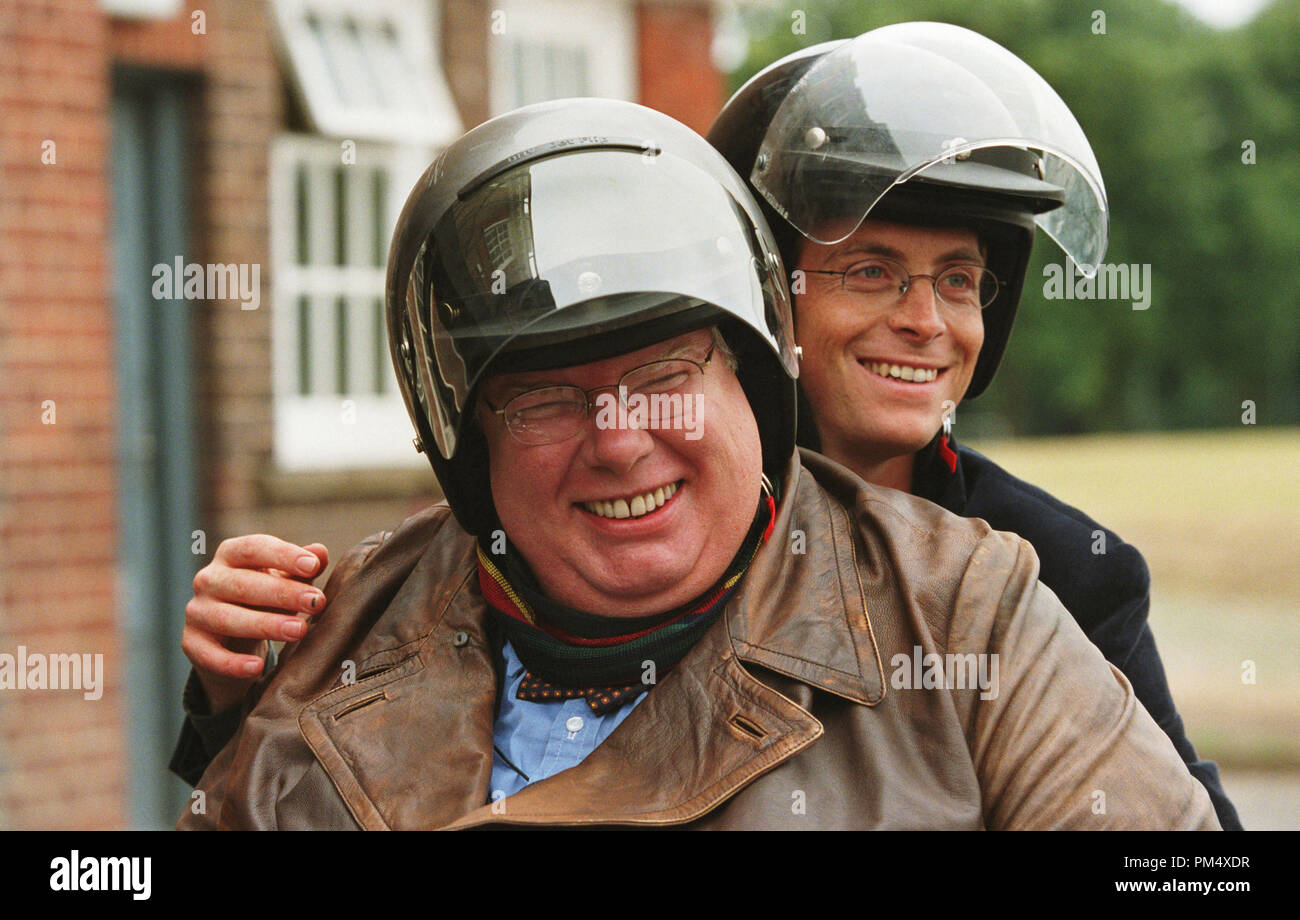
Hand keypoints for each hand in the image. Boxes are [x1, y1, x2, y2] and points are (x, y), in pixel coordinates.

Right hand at [183, 535, 330, 712]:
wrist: (233, 637)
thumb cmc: (265, 598)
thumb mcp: (285, 580)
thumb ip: (301, 569)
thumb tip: (320, 553)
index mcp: (231, 554)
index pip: (254, 548)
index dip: (283, 555)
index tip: (313, 566)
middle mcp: (208, 579)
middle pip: (243, 583)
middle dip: (282, 593)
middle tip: (315, 603)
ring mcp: (197, 611)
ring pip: (227, 618)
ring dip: (264, 625)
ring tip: (299, 631)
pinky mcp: (192, 642)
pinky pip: (210, 654)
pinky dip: (232, 663)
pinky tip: (258, 667)